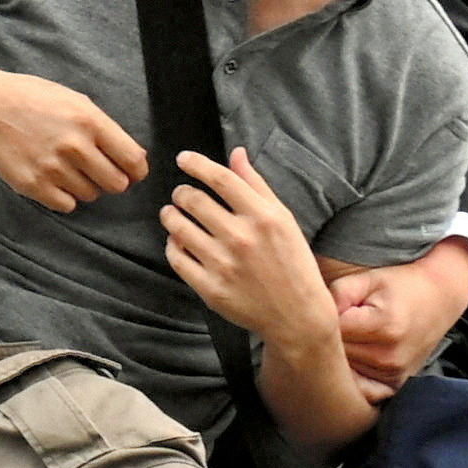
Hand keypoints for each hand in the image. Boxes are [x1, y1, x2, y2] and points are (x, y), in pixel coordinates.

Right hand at [0, 70, 148, 211]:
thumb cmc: (34, 99)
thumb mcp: (76, 101)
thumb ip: (105, 128)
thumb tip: (133, 158)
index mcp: (90, 121)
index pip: (133, 160)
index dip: (137, 171)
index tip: (132, 172)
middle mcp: (75, 146)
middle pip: (116, 184)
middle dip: (112, 180)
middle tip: (99, 171)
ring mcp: (53, 168)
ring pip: (90, 195)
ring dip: (85, 186)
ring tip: (68, 169)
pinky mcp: (33, 185)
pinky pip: (66, 205)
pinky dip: (64, 196)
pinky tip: (54, 179)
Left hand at [156, 149, 339, 353]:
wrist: (297, 314)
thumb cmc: (292, 263)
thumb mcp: (283, 219)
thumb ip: (256, 185)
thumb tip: (236, 153)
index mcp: (263, 217)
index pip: (220, 179)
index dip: (197, 164)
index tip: (183, 159)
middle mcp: (241, 238)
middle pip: (193, 200)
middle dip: (180, 192)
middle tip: (180, 194)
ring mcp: (223, 265)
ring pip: (178, 227)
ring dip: (170, 215)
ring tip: (172, 213)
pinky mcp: (210, 288)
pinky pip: (177, 258)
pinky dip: (172, 245)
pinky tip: (178, 240)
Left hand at [325, 239, 467, 387]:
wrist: (439, 300)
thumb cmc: (399, 286)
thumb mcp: (368, 279)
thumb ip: (337, 293)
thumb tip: (312, 316)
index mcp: (384, 327)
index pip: (329, 332)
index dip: (318, 319)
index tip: (320, 311)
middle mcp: (390, 356)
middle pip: (333, 355)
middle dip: (323, 341)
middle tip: (328, 325)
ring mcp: (392, 375)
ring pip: (341, 373)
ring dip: (334, 359)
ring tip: (344, 338)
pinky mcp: (393, 385)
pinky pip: (357, 389)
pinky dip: (347, 378)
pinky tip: (347, 362)